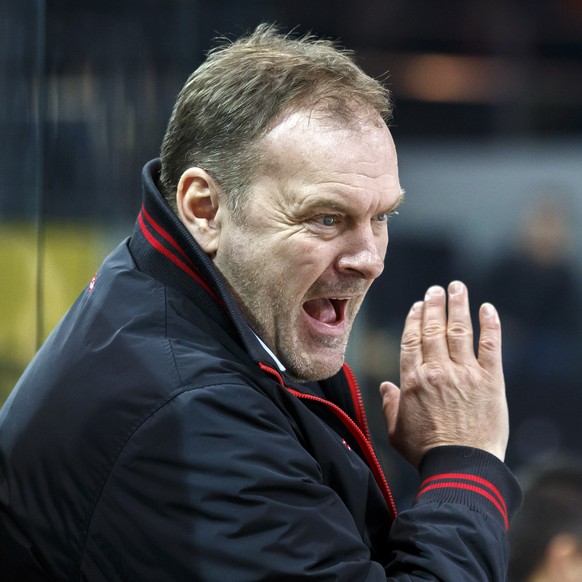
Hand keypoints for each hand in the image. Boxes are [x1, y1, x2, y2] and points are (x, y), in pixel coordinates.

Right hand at [380, 281, 508, 467]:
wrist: (461, 466)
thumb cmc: (426, 452)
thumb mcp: (395, 431)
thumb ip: (389, 405)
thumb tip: (385, 386)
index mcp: (413, 380)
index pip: (412, 340)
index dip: (414, 319)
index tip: (417, 305)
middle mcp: (437, 370)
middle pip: (433, 329)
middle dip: (434, 305)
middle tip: (435, 289)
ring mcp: (465, 373)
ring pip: (459, 330)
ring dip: (457, 306)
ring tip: (456, 287)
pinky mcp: (490, 381)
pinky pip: (490, 346)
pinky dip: (490, 325)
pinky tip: (487, 308)